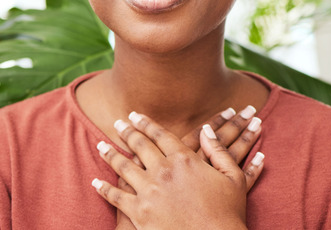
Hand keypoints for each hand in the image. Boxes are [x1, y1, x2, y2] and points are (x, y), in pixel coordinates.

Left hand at [93, 112, 264, 229]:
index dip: (147, 124)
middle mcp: (163, 171)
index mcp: (185, 159)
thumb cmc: (227, 214)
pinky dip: (103, 188)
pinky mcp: (139, 212)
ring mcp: (149, 191)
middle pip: (140, 146)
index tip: (135, 116)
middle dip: (127, 132)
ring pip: (124, 166)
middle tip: (118, 123)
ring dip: (111, 154)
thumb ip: (218, 151)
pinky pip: (116, 196)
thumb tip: (207, 130)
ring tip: (101, 146)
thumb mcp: (233, 178)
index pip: (160, 135)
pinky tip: (96, 182)